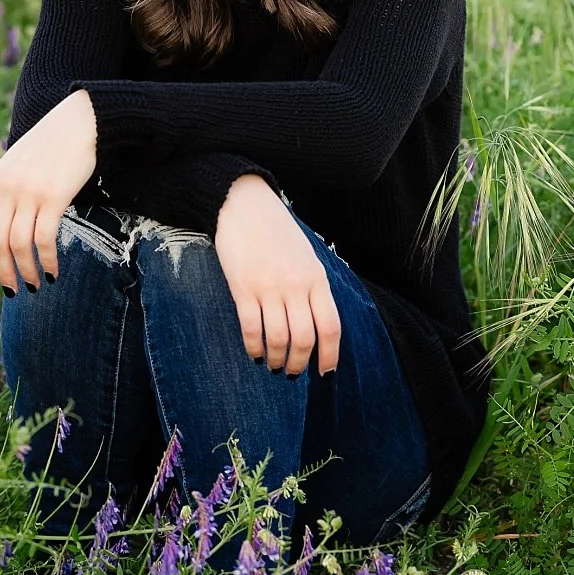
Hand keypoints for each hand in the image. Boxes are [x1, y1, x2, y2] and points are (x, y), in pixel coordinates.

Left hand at [0, 88, 96, 291]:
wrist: (78, 122)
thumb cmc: (50, 147)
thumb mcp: (17, 165)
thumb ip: (7, 192)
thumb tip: (2, 230)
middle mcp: (7, 187)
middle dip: (2, 271)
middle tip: (13, 290)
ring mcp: (29, 192)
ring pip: (18, 245)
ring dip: (25, 271)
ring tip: (35, 285)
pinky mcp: (53, 196)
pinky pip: (44, 239)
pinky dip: (47, 261)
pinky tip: (53, 272)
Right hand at [214, 176, 340, 375]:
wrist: (243, 202)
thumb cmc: (276, 231)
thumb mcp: (306, 256)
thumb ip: (313, 288)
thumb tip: (317, 327)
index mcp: (316, 278)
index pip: (330, 327)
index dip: (330, 356)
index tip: (324, 372)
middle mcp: (296, 285)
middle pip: (305, 338)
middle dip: (299, 363)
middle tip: (292, 372)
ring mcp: (269, 286)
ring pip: (278, 338)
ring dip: (276, 359)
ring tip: (273, 365)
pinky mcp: (243, 286)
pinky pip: (251, 327)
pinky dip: (254, 347)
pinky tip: (254, 353)